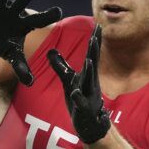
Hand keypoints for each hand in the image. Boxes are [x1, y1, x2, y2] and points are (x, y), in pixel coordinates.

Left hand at [47, 24, 110, 143]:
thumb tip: (51, 50)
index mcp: (88, 74)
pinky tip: (74, 93)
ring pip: (90, 82)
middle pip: (93, 63)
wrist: (91, 124)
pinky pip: (80, 102)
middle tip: (97, 34)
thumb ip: (60, 66)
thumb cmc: (81, 99)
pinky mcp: (83, 109)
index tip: (98, 25)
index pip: (92, 54)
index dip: (94, 40)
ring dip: (90, 71)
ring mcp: (89, 95)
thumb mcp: (68, 80)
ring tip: (90, 60)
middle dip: (95, 49)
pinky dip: (78, 98)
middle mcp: (91, 82)